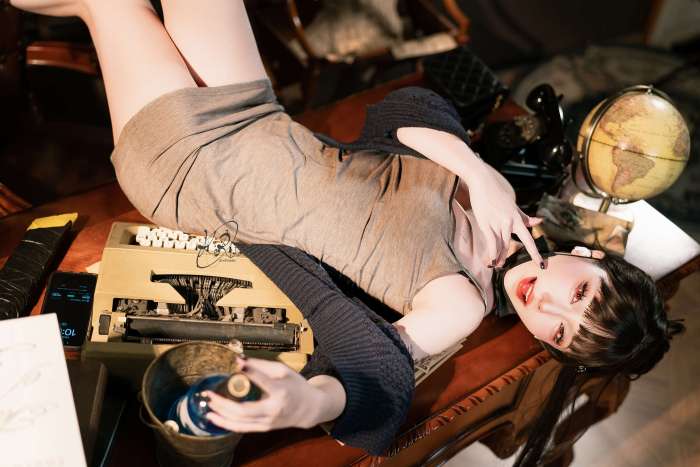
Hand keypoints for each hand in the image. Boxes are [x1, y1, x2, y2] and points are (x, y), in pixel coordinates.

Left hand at [204, 358, 324, 431]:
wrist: (309, 408)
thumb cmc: (296, 386)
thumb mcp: (284, 371)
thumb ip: (262, 365)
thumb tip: (239, 360)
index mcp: (281, 391)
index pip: (264, 382)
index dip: (251, 372)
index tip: (238, 363)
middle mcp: (274, 409)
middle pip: (244, 410)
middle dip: (223, 403)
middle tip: (209, 393)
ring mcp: (268, 421)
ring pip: (240, 422)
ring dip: (221, 416)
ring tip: (208, 407)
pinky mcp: (264, 428)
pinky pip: (242, 429)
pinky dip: (227, 424)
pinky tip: (216, 418)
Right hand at [464, 163, 542, 267]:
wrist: (481, 180)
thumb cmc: (497, 190)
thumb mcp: (513, 203)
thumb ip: (524, 215)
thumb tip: (539, 221)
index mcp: (517, 217)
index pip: (528, 238)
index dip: (535, 252)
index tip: (541, 264)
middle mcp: (509, 222)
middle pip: (516, 243)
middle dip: (522, 256)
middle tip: (526, 267)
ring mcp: (498, 223)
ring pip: (501, 245)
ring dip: (499, 257)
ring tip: (498, 266)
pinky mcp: (486, 222)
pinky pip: (491, 241)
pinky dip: (491, 252)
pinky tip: (490, 261)